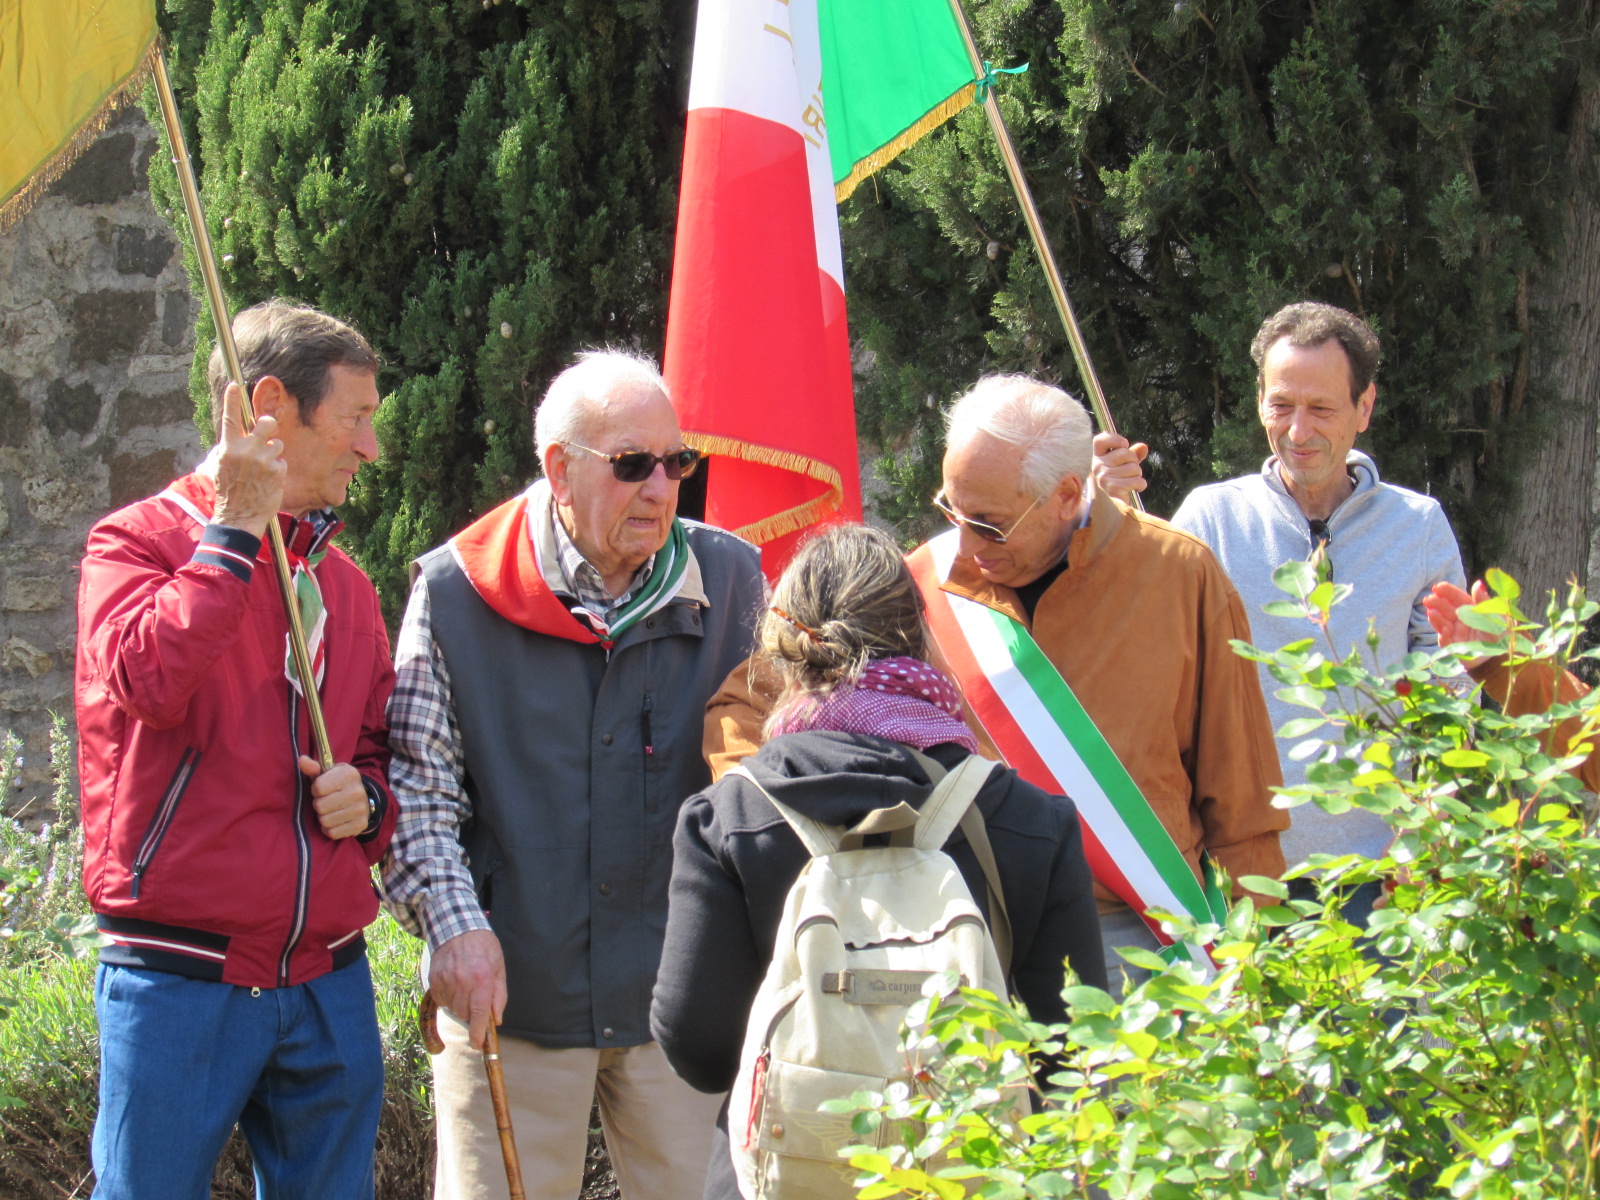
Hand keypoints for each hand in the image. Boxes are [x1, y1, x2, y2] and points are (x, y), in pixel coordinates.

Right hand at [212, 380, 285, 536]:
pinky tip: (268, 481)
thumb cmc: (230, 491)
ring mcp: (262, 460)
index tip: (234, 385)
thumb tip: (239, 433)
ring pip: (278, 443)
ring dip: (274, 453)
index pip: (230, 419)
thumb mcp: (221, 466)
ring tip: (264, 469)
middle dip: (269, 425)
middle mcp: (245, 450)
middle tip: (267, 433)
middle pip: (266, 423)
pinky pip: (282, 461)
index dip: (231, 400)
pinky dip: (278, 470)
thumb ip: (230, 447)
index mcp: (228, 448)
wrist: (238, 515)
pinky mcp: (276, 470)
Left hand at [299, 757, 370, 839]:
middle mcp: (357, 791)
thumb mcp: (327, 774)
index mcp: (349, 774)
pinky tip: (335, 821)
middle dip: (318, 805)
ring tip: (330, 811)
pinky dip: (330, 829)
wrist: (362, 798)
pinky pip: (333, 833)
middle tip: (326, 801)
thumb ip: (313, 768)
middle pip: (320, 806)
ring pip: (325, 821)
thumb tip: (302, 760)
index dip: (315, 790)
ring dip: (323, 818)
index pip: (318, 787)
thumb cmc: (338, 785)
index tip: (322, 789)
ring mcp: (360, 809)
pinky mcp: (360, 825)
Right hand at [430, 929, 506, 1050]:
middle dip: (472, 1013)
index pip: (479, 1013)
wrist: (458, 927)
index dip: (478, 1032)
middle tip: (476, 999)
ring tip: (465, 988)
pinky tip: (454, 986)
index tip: (477, 1043)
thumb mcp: (498, 968)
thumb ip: (498, 995)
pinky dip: (448, 999)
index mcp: (482, 978)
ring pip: (453, 1009)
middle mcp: (462, 981)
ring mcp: (446, 980)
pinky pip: (441, 1001)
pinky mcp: (434, 979)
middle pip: (464, 1014)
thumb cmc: (483, 947)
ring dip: (460, 1006)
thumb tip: (496, 1019)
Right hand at [1092, 431, 1148, 501]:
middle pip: (1125, 453)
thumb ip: (1134, 453)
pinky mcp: (1112, 489)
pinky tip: (1136, 488)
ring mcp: (1103, 478)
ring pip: (1134, 468)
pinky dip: (1141, 485)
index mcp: (1097, 457)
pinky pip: (1136, 481)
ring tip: (1131, 481)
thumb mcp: (1125, 464)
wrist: (1112, 507)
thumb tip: (1143, 447)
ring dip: (1138, 475)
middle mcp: (1097, 466)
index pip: (1100, 440)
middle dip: (1134, 461)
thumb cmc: (1120, 480)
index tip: (1125, 444)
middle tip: (1130, 470)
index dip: (1114, 439)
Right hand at [1423, 579, 1497, 667]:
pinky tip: (1443, 629)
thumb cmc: (1502, 635)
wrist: (1503, 659)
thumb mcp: (1496, 616)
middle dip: (1436, 603)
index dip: (1447, 592)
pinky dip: (1443, 635)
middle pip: (1446, 609)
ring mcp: (1456, 633)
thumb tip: (1478, 583)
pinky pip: (1446, 640)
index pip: (1457, 598)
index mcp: (1472, 610)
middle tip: (1428, 599)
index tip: (1437, 587)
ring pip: (1442, 623)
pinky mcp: (1454, 647)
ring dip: (1435, 617)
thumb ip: (1484, 601)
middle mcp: (1461, 620)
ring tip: (1430, 612)